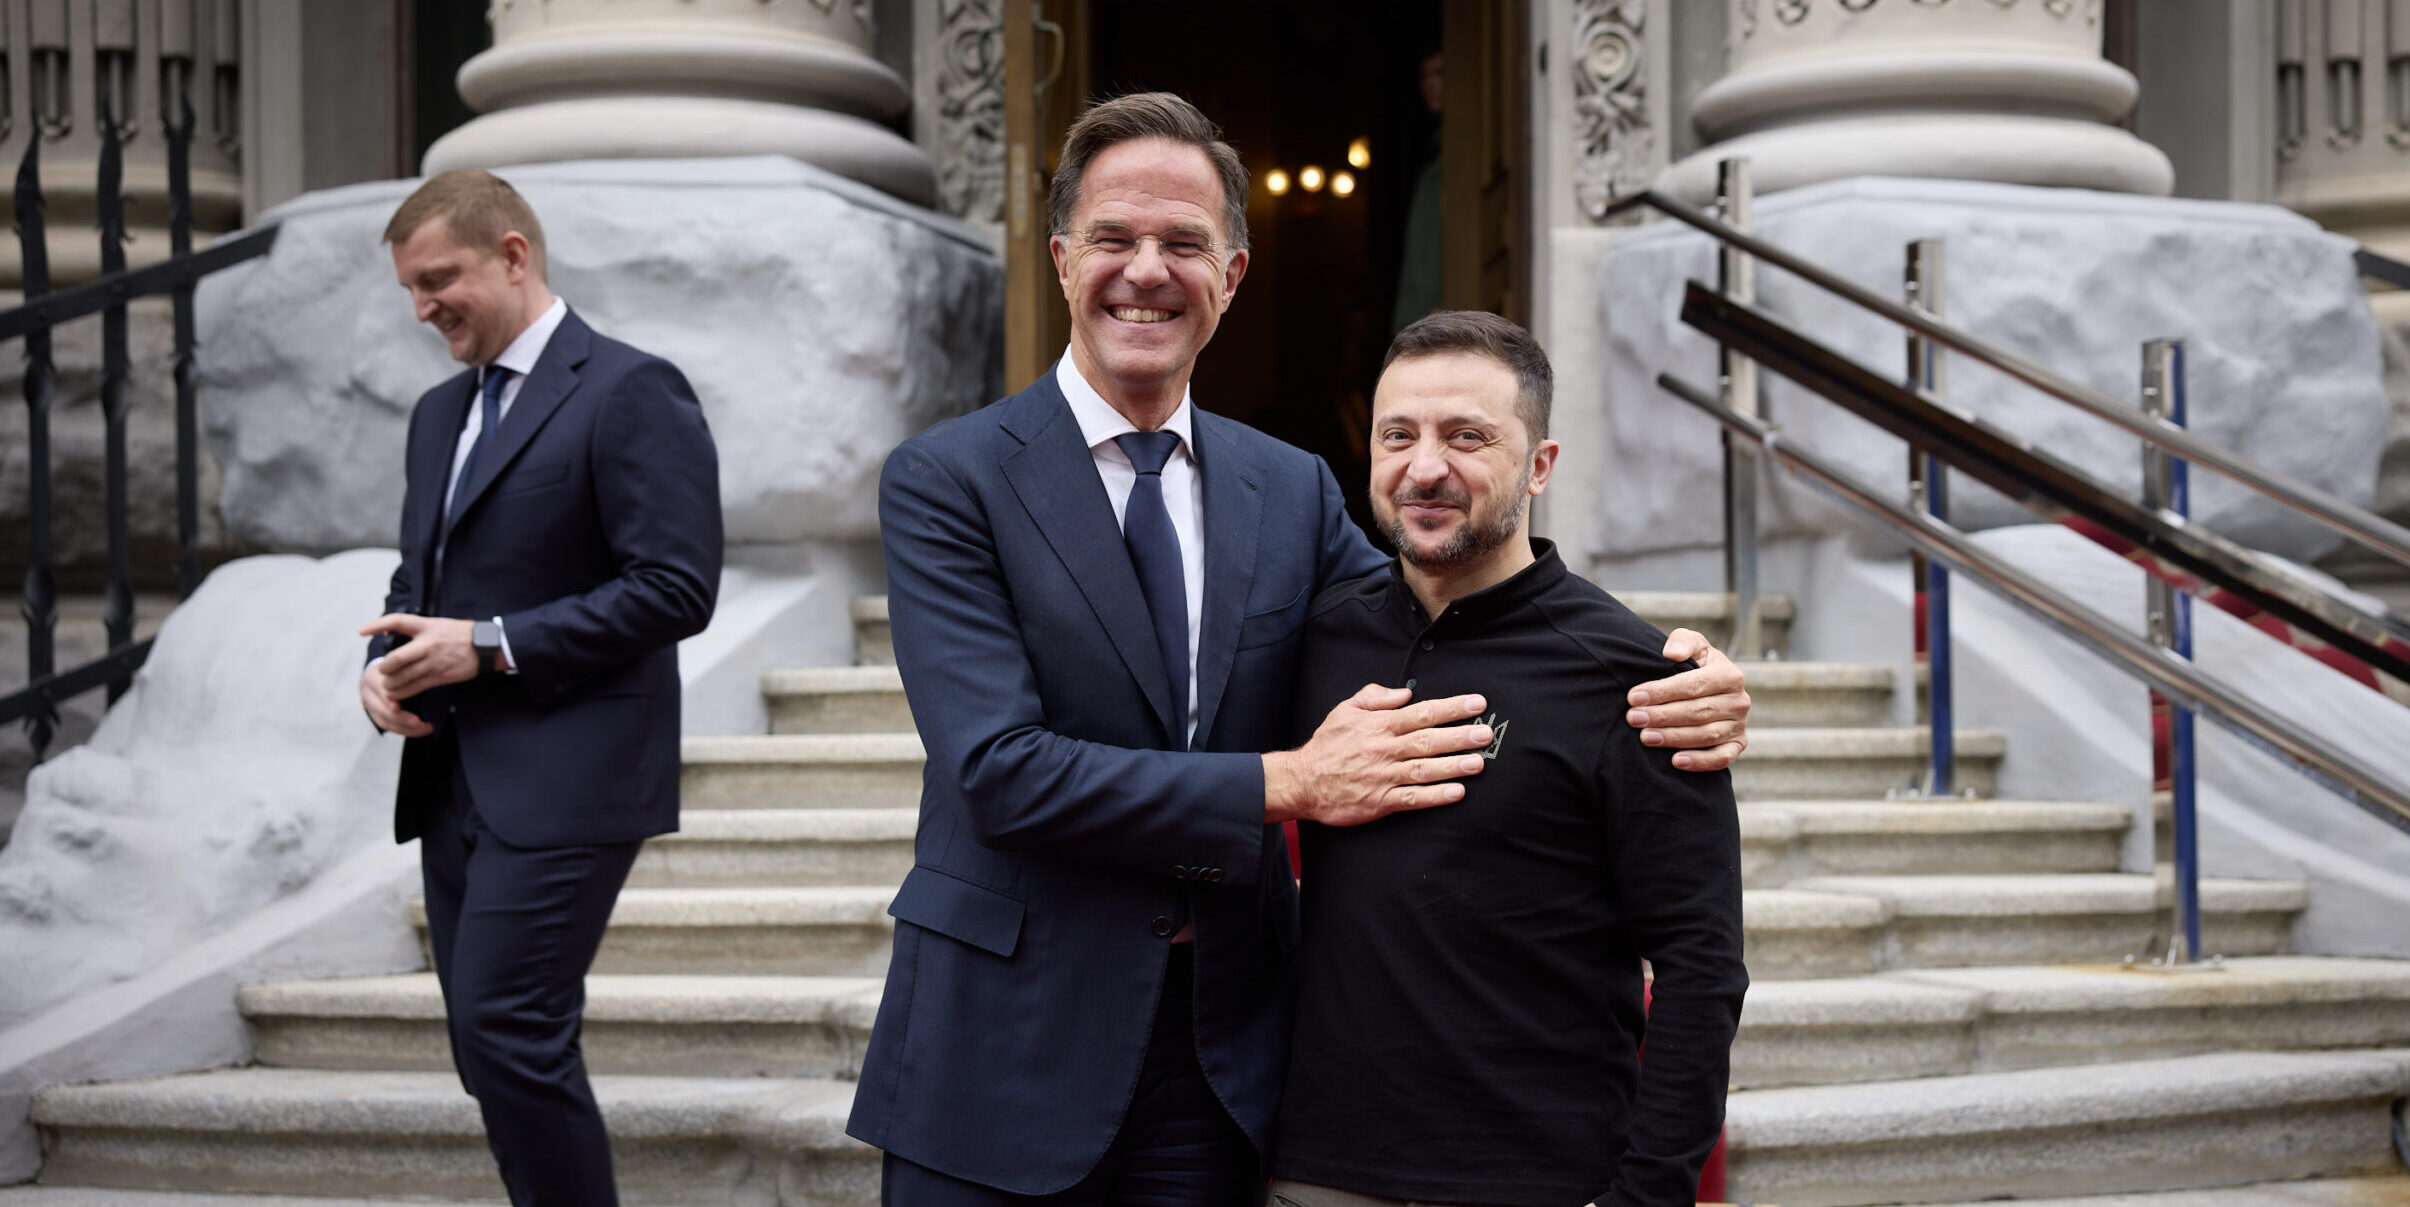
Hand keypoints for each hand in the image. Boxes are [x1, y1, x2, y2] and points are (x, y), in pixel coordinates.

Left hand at [359, 614, 483, 703]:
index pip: (397, 621)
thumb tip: (391, 632)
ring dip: (391, 684)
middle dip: (384, 668)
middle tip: (383, 671)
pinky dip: (402, 692)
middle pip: (395, 658)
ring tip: (388, 686)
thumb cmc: (460, 634)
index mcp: (427, 626)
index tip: (361, 632)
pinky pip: (414, 687)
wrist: (487, 646)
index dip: (377, 625)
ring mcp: (434, 661)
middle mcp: (428, 643)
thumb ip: (417, 629)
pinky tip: (398, 694)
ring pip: (402, 676)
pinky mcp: (440, 676)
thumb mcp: (438, 624)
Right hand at [360, 659, 433, 737]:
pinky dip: (404, 730)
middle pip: (383, 711)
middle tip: (421, 723)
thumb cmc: (396, 667)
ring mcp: (370, 706)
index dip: (389, 701)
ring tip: (426, 728)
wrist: (380, 672)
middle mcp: (368, 693)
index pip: (381, 692)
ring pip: (385, 722)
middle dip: (403, 719)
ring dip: (407, 729)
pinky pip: (388, 726)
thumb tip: (426, 682)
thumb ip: (408, 674)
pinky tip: (419, 730)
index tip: (399, 707)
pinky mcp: (375, 715)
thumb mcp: (400, 666)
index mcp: (373, 677)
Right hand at [1263, 684, 1492, 825]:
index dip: (1451, 708)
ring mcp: (1383, 776)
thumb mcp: (1345, 710)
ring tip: (1479, 763)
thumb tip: (1406, 692)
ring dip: (1453, 766)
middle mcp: (1385, 749)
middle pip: (1428, 740)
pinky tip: (1457, 793)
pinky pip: (1412, 798)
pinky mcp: (1380, 801)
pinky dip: (1435, 796)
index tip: (1476, 704)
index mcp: (1379, 725)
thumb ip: (1375, 697)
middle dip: (1460, 736)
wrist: (1302, 782)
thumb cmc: (1327, 746)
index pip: (1422, 712)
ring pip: (1424, 769)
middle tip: (1486, 734)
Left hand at [1626, 627, 1749, 771]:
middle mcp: (1739, 701)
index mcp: (1730, 675)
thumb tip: (1671, 653)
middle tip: (1633, 718)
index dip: (1662, 692)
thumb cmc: (1695, 663)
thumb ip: (1682, 641)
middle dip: (1662, 716)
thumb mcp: (1691, 644)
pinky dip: (1700, 762)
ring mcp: (1739, 725)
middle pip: (1697, 712)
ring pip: (1706, 735)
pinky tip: (1676, 761)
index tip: (1634, 697)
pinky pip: (1722, 758)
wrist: (1712, 686)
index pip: (1693, 685)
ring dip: (1674, 738)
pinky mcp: (1738, 745)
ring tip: (1645, 737)